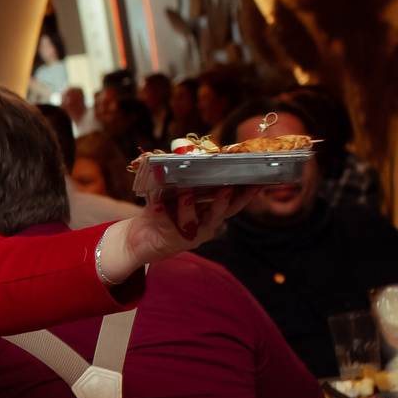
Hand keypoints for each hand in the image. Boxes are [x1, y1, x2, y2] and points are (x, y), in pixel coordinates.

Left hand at [101, 186, 255, 279]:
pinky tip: (156, 206)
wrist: (140, 239)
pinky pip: (166, 226)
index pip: (233, 204)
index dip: (246, 195)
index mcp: (211, 214)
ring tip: (185, 194)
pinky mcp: (169, 240)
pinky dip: (161, 215)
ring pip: (193, 223)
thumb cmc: (165, 213)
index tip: (257, 182)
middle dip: (223, 201)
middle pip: (219, 215)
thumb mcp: (179, 195)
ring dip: (189, 207)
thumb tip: (197, 157)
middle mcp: (204, 226)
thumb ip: (190, 181)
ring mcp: (188, 236)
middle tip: (227, 188)